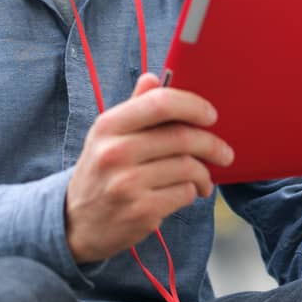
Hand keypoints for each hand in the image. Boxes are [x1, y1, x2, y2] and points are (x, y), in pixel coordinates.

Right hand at [65, 72, 233, 263]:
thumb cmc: (99, 173)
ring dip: (204, 174)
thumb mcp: (106, 137)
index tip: (210, 115)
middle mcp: (115, 152)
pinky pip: (184, 194)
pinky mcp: (141, 212)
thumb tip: (154, 78)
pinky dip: (192, 193)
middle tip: (224, 153)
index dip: (192, 105)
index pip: (159, 103)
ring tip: (203, 179)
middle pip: (181, 137)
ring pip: (187, 167)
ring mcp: (127, 184)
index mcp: (108, 126)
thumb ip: (133, 108)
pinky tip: (186, 193)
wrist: (76, 223)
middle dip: (212, 145)